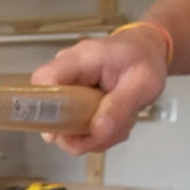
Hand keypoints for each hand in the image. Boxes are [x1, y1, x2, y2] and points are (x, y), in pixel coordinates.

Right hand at [32, 27, 168, 154]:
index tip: (61, 133)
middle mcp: (65, 74)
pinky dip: (93, 136)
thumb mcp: (144, 83)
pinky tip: (112, 123)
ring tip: (119, 125)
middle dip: (77, 134)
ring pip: (61, 128)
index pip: (44, 80)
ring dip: (91, 138)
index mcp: (80, 59)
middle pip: (47, 111)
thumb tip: (97, 131)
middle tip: (110, 132)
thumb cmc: (145, 60)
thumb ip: (121, 106)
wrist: (146, 51)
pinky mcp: (69, 104)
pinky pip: (72, 130)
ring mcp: (64, 90)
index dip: (43, 108)